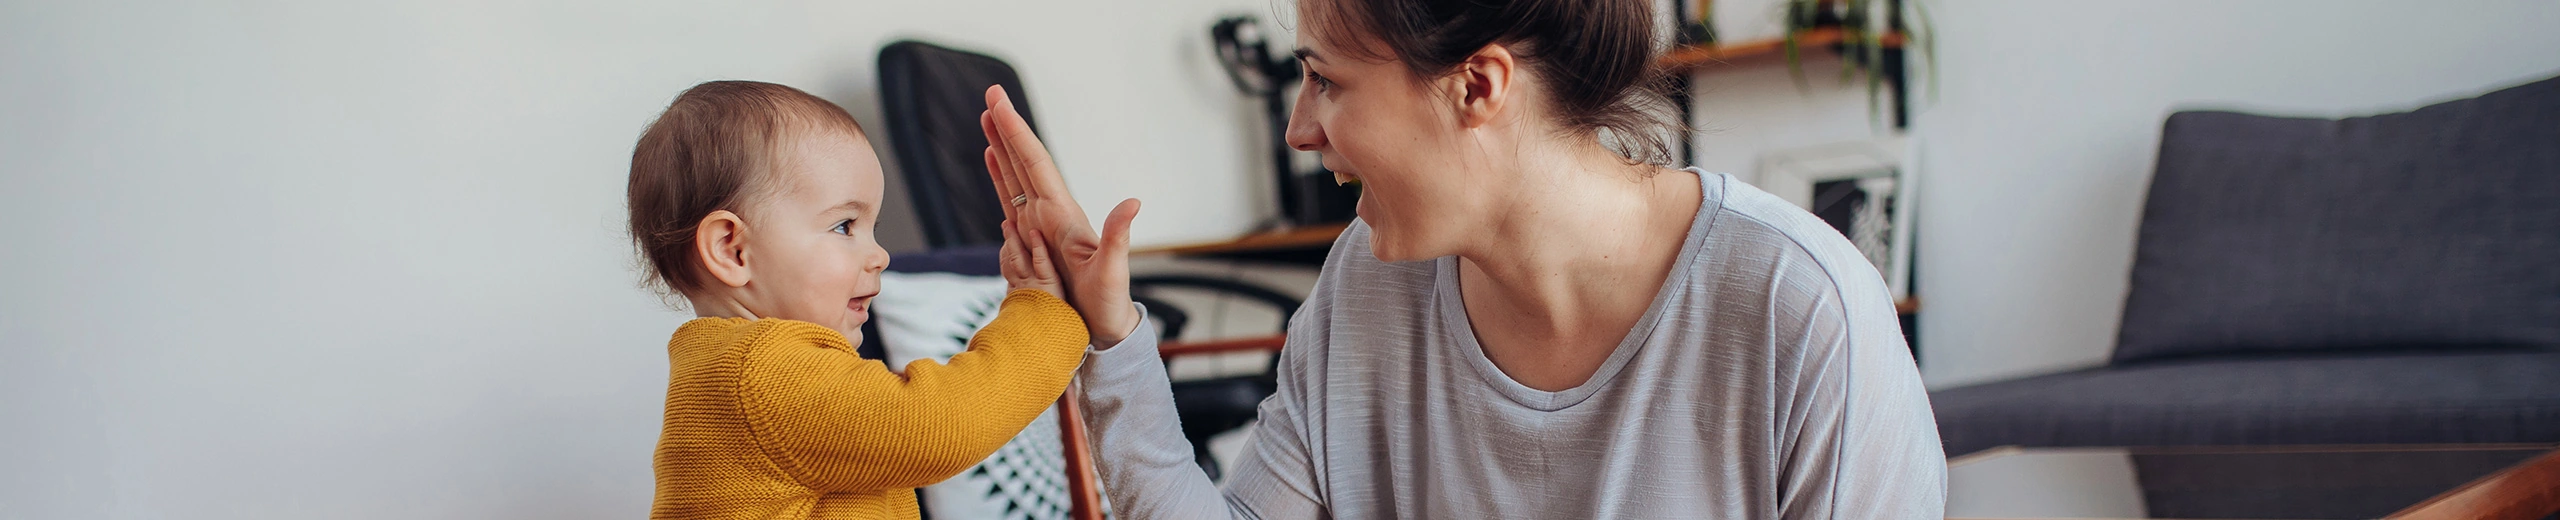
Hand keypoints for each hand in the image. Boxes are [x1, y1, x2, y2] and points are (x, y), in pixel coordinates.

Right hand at [980, 85, 1142, 344]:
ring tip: (987, 120)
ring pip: (1016, 177)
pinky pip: (1013, 201)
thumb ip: (1118, 237)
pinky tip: (995, 163)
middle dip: (1007, 129)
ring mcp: (1042, 224)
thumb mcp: (1114, 271)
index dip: (1017, 133)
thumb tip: (1133, 202)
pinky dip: (1001, 178)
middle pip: (1024, 161)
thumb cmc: (1108, 303)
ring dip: (1002, 148)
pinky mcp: (1034, 240)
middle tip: (990, 95)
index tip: (1000, 105)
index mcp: (1063, 214)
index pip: (1035, 163)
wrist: (1105, 327)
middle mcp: (1052, 213)